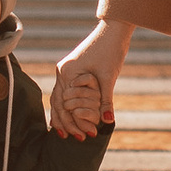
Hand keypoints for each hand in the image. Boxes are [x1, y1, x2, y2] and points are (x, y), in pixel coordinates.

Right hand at [50, 19, 130, 137]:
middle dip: (66, 122)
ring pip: (59, 98)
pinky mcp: (72, 69)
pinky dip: (67, 105)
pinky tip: (70, 117)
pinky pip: (65, 92)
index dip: (72, 122)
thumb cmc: (111, 51)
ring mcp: (65, 70)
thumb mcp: (108, 77)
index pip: (64, 103)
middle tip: (77, 139)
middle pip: (58, 102)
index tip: (83, 135)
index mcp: (68, 72)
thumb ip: (105, 100)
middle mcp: (62, 71)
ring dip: (64, 116)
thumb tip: (108, 121)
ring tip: (69, 133)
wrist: (113, 31)